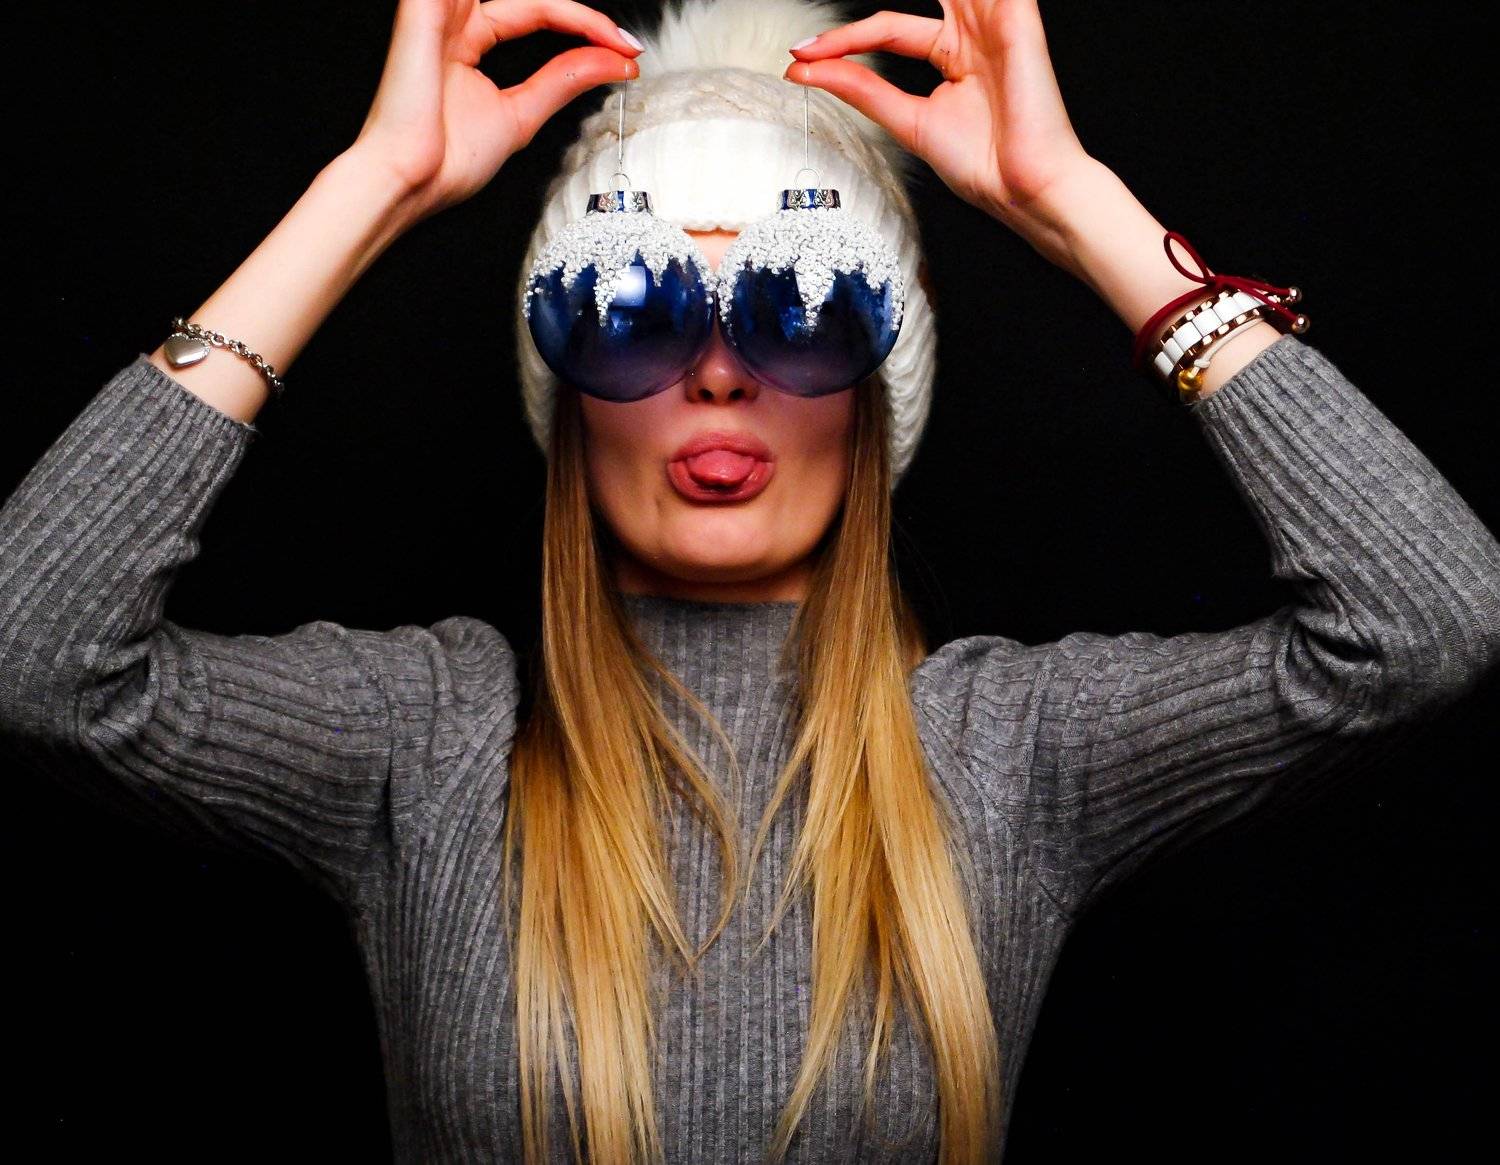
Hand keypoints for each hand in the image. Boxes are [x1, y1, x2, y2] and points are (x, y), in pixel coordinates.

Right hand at [351, 0, 641, 224]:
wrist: (410, 182)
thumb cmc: (446, 161)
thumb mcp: (521, 115)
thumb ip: (564, 80)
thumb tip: (615, 61)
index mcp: (469, 41)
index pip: (539, 12)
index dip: (586, 26)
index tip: (629, 54)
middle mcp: (454, 22)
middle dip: (581, 14)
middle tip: (625, 45)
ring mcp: (438, 11)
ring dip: (559, 4)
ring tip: (601, 27)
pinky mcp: (424, 9)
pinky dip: (538, 3)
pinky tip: (560, 8)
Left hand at [785, 1, 1093, 260]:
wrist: (1023, 189)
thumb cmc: (983, 165)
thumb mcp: (906, 120)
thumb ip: (861, 88)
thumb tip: (807, 70)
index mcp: (953, 56)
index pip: (887, 28)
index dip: (843, 39)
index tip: (799, 55)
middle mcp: (974, 35)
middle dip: (874, 10)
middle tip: (823, 27)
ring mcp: (996, 23)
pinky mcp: (1017, 19)